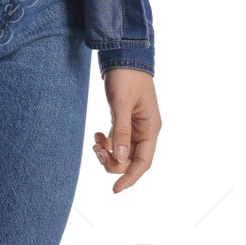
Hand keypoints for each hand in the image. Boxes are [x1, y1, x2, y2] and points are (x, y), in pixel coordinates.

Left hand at [93, 67, 159, 192]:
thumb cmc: (126, 77)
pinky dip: (106, 142)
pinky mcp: (125, 120)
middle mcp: (146, 130)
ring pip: (122, 152)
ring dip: (108, 153)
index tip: (114, 190)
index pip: (143, 162)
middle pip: (131, 160)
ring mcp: (136, 125)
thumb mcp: (121, 104)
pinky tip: (96, 135)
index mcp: (151, 128)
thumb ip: (121, 131)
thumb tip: (119, 159)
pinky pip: (117, 141)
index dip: (130, 178)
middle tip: (96, 151)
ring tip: (95, 142)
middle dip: (113, 162)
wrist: (123, 54)